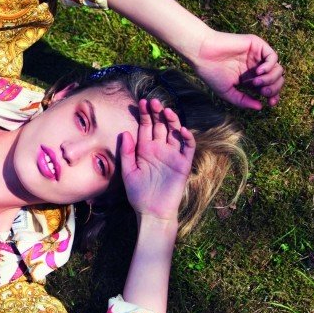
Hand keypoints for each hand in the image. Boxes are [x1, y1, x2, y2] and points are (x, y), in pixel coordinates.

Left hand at [119, 99, 195, 222]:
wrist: (151, 211)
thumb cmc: (138, 193)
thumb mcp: (128, 171)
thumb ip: (126, 152)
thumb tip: (125, 132)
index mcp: (145, 149)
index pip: (146, 126)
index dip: (144, 114)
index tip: (141, 102)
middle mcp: (159, 149)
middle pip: (161, 126)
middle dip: (158, 113)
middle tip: (154, 101)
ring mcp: (172, 155)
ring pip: (175, 133)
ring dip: (173, 121)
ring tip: (167, 111)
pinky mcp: (183, 164)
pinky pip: (187, 148)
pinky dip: (187, 138)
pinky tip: (181, 130)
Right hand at [191, 31, 283, 109]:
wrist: (202, 54)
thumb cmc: (211, 73)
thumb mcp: (227, 92)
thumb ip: (243, 101)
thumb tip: (260, 107)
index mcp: (249, 79)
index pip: (269, 87)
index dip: (273, 96)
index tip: (269, 103)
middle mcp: (255, 67)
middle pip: (276, 79)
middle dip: (274, 88)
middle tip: (264, 92)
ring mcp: (257, 56)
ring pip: (278, 68)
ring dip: (271, 78)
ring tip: (257, 82)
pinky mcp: (257, 45)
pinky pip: (273, 57)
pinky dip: (270, 66)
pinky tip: (258, 72)